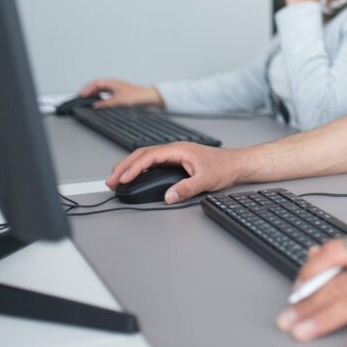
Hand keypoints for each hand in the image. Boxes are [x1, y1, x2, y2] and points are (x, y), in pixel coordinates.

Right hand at [79, 78, 162, 107]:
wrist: (148, 98)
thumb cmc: (136, 96)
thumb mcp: (118, 101)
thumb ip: (105, 104)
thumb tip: (95, 106)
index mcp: (112, 82)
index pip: (95, 83)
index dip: (87, 89)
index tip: (81, 95)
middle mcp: (114, 84)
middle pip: (97, 85)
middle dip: (88, 90)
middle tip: (81, 97)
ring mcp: (117, 88)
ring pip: (101, 89)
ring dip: (94, 93)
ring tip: (87, 99)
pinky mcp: (120, 93)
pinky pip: (106, 93)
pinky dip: (100, 96)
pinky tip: (99, 102)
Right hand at [104, 142, 242, 203]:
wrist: (236, 164)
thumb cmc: (224, 167)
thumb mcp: (206, 180)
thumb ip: (186, 188)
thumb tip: (168, 196)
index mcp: (179, 150)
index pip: (149, 156)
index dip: (133, 167)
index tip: (122, 178)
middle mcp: (174, 150)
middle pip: (142, 154)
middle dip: (124, 167)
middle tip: (110, 181)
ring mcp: (174, 154)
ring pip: (145, 157)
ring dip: (129, 167)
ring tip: (116, 179)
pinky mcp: (176, 161)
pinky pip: (152, 162)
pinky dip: (139, 168)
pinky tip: (133, 176)